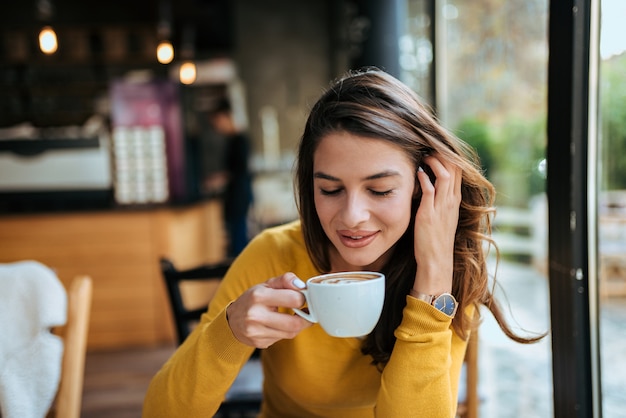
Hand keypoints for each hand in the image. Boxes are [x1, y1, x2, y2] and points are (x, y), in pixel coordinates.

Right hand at [226, 273, 311, 348]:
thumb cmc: (253, 299)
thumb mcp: (266, 284)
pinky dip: (286, 332)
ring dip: (298, 325)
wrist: (232, 320)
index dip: (303, 298)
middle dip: (306, 318)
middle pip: (294, 323)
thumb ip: (285, 280)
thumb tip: (302, 286)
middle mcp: (256, 315)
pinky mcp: (259, 343)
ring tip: (297, 317)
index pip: (293, 299)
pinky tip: (282, 325)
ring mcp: (256, 331)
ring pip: (291, 333)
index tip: (304, 298)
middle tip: (308, 312)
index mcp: (259, 296)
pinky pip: (282, 339)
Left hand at [413, 154, 461, 294]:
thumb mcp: (442, 217)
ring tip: (425, 156)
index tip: (437, 148)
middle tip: (430, 146)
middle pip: (454, 168)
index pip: (458, 171)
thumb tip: (429, 185)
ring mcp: (441, 207)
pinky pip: (429, 190)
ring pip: (444, 175)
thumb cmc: (436, 240)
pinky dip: (424, 178)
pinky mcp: (429, 214)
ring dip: (434, 162)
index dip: (449, 156)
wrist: (436, 262)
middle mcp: (451, 201)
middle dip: (443, 154)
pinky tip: (417, 172)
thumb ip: (439, 201)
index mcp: (455, 201)